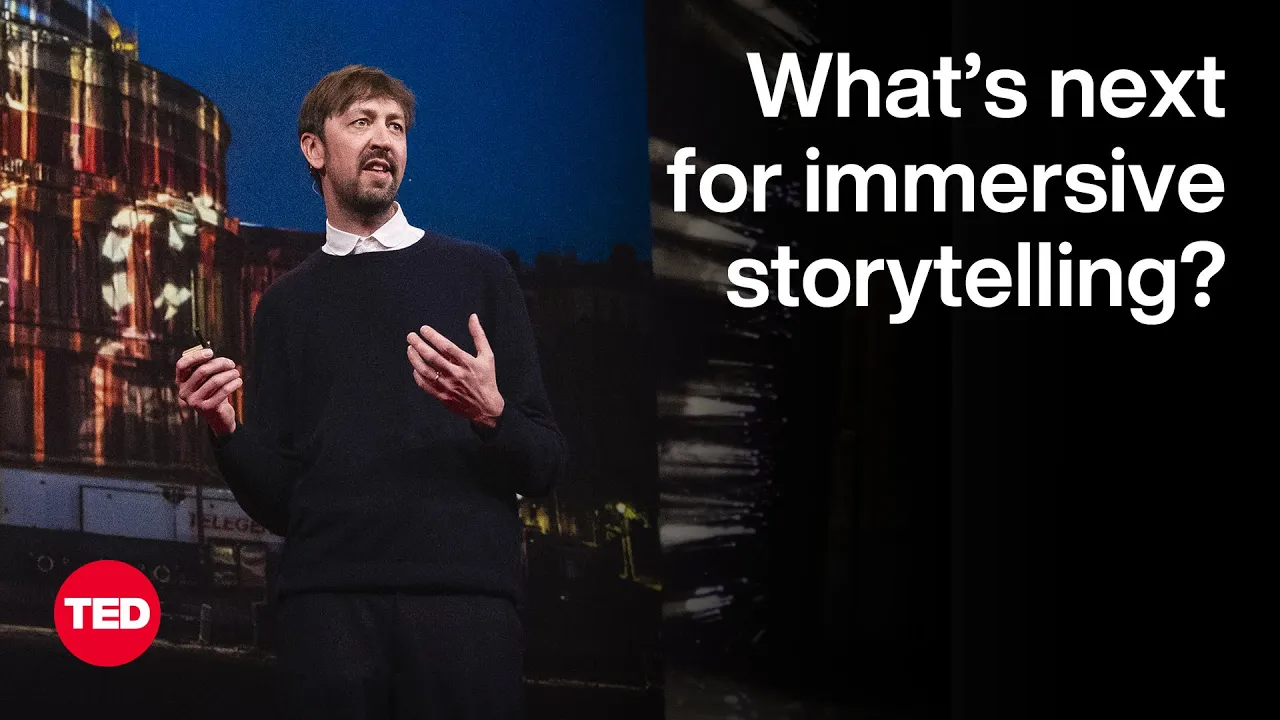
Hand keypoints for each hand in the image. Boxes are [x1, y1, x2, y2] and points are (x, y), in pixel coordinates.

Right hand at [175, 348, 239, 435]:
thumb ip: (207, 366)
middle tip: (231, 363)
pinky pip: (223, 391)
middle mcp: (184, 392)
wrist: (218, 416)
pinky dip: (233, 383)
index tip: (211, 352)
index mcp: (181, 382)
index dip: (195, 356)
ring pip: (215, 381)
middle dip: (219, 364)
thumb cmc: (213, 392)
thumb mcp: (207, 379)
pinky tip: (238, 381)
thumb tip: (212, 354)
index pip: (181, 365)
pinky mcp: (207, 408)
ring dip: (229, 374)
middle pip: (202, 371)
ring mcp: (194, 401)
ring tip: (236, 373)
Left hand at [406, 313, 504, 427]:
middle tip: (410, 336)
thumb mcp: (487, 356)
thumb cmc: (486, 379)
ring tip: (409, 349)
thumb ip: (478, 335)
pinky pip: (425, 385)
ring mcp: (447, 386)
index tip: (423, 329)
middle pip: (432, 357)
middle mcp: (456, 374)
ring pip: (426, 371)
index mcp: (467, 363)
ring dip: (415, 359)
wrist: (486, 407)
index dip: (433, 336)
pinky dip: (418, 376)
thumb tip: (473, 317)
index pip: (446, 347)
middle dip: (419, 345)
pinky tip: (415, 368)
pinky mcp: (442, 397)